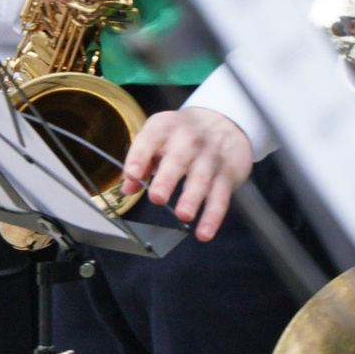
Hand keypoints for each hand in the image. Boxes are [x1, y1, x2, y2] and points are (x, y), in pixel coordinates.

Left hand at [120, 107, 251, 240]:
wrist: (225, 121)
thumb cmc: (183, 133)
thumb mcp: (158, 138)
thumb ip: (142, 161)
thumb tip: (127, 187)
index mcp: (165, 128)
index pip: (149, 140)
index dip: (139, 156)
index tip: (131, 174)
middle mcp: (188, 140)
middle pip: (177, 160)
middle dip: (167, 179)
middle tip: (157, 197)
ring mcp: (209, 157)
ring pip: (201, 178)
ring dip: (192, 198)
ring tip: (183, 215)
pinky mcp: (227, 173)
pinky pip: (220, 196)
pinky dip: (213, 216)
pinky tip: (204, 232)